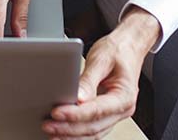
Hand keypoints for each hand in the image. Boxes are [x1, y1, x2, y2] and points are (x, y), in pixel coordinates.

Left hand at [41, 10, 157, 138]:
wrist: (129, 47)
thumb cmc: (118, 51)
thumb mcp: (102, 59)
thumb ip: (88, 80)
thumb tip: (77, 98)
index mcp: (125, 96)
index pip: (97, 110)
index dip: (75, 114)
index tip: (56, 113)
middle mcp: (123, 109)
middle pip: (94, 126)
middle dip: (69, 128)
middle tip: (48, 125)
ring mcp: (116, 114)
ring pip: (93, 132)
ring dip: (71, 135)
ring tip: (51, 132)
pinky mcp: (107, 114)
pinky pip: (93, 129)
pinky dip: (77, 133)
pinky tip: (63, 132)